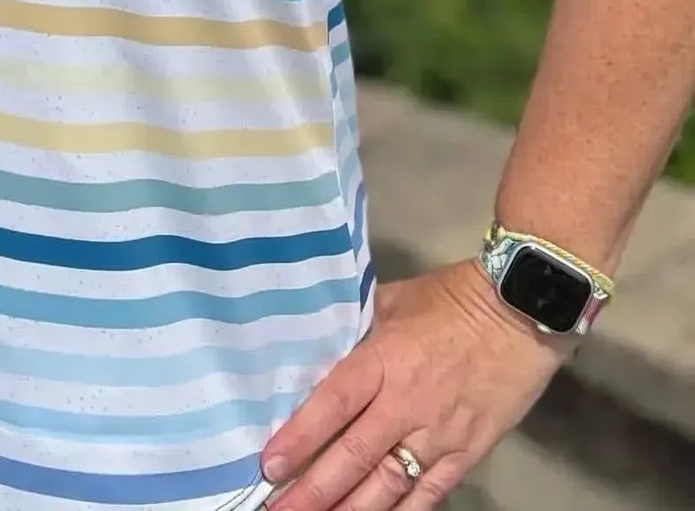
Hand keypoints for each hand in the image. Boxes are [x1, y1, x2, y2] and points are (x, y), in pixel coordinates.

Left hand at [259, 261, 566, 507]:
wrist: (521, 311)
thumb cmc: (452, 298)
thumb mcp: (395, 301)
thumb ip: (361, 330)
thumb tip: (330, 348)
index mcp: (384, 359)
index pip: (333, 404)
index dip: (300, 437)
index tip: (270, 465)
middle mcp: (406, 404)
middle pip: (353, 456)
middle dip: (313, 491)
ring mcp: (438, 434)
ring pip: (387, 486)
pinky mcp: (467, 453)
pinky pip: (430, 494)